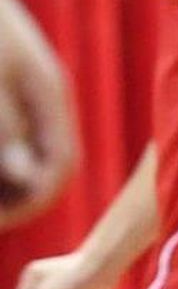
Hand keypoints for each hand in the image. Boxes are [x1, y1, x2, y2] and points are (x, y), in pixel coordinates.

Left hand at [0, 0, 78, 231]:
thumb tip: (23, 176)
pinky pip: (5, 132)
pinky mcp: (1, 86)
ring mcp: (20, 93)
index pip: (60, 169)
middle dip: (10, 195)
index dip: (32, 202)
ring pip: (16, 152)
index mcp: (51, 97)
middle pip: (40, 167)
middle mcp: (41, 100)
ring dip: (1, 177)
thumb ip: (4, 125)